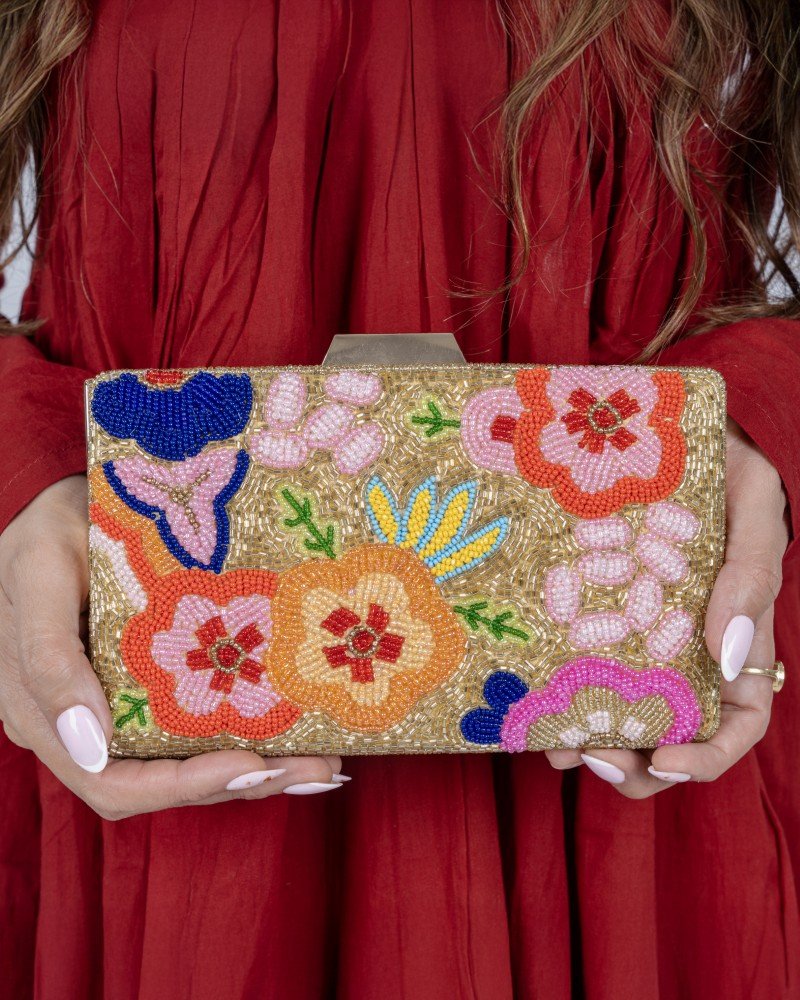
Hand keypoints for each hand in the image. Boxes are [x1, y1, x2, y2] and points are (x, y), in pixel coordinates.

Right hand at [0, 477, 345, 818]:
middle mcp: (76, 729)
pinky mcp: (144, 695)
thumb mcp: (40, 571)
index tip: (251, 764)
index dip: (184, 785)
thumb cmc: (46, 532)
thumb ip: (49, 655)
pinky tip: (298, 739)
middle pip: (162, 785)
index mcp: (40, 713)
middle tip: (315, 769)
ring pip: (186, 767)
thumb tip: (90, 743)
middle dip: (241, 782)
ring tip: (324, 762)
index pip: (114, 781)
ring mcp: (112, 715)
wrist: (65, 508)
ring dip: (256, 771)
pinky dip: (246, 742)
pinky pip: (192, 734)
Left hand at [546, 418, 788, 795]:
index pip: (739, 720)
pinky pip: (581, 669)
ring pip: (624, 715)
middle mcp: (688, 650)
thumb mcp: (755, 511)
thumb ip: (750, 577)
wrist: (673, 431)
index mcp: (737, 639)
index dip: (710, 756)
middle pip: (676, 734)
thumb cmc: (729, 470)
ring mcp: (640, 637)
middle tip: (597, 757)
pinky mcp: (597, 615)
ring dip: (594, 744)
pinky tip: (535, 709)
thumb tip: (730, 651)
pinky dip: (562, 699)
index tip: (666, 761)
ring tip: (556, 747)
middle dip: (639, 765)